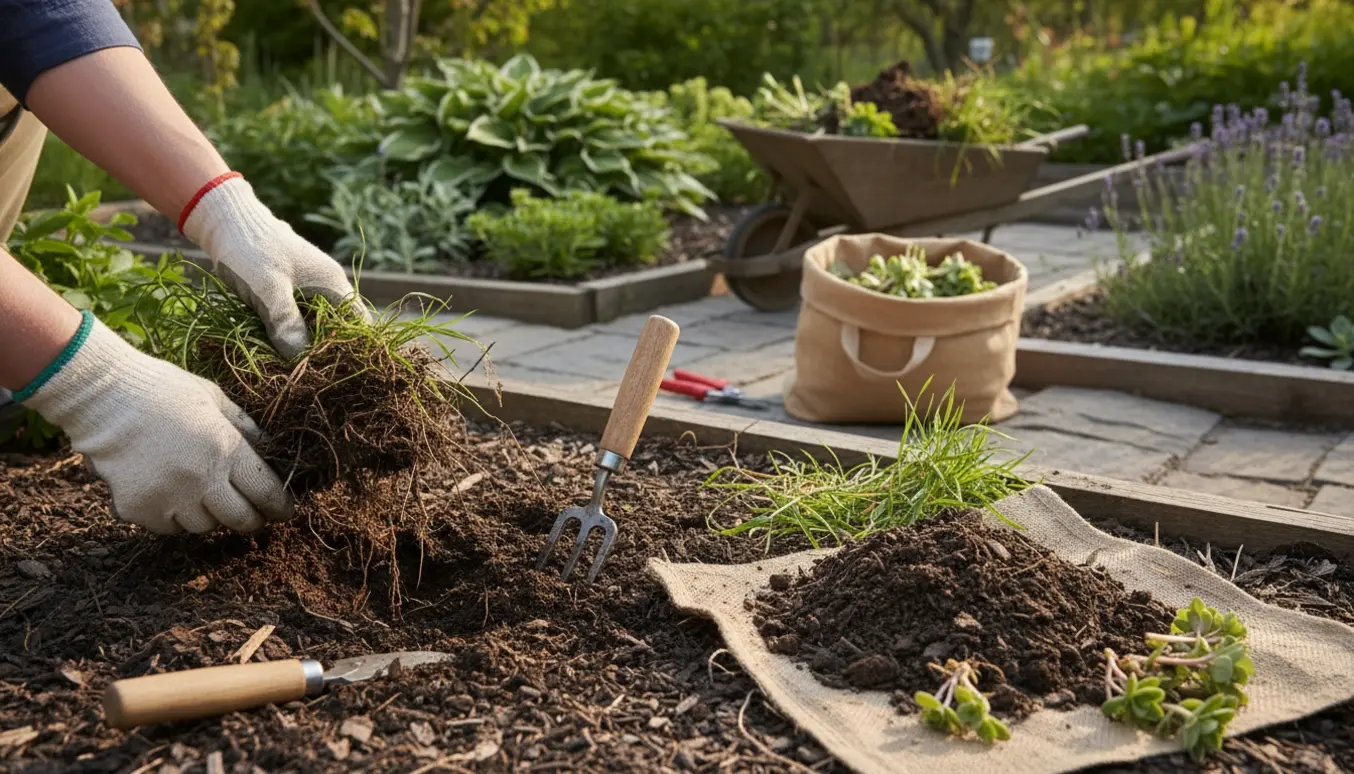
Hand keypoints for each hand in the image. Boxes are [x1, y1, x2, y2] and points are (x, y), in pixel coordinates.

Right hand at [21, 314, 293, 533]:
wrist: (103, 396)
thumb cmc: (164, 390)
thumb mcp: (216, 399)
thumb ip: (246, 429)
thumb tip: (272, 451)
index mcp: (226, 449)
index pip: (266, 493)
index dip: (280, 506)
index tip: (284, 511)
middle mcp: (201, 480)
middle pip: (240, 520)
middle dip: (251, 520)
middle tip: (252, 515)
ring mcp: (168, 498)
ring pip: (204, 526)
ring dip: (210, 516)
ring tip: (201, 494)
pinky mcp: (139, 510)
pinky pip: (169, 528)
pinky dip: (174, 518)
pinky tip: (169, 494)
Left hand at [181, 174, 368, 358]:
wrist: (224, 218)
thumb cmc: (250, 249)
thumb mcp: (268, 289)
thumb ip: (287, 323)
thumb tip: (302, 360)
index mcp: (332, 283)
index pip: (359, 323)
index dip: (353, 348)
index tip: (336, 372)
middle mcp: (326, 285)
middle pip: (339, 327)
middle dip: (327, 351)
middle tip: (312, 377)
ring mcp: (307, 286)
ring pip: (317, 324)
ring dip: (307, 344)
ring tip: (294, 369)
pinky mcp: (288, 289)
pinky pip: (298, 317)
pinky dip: (292, 333)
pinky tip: (277, 348)